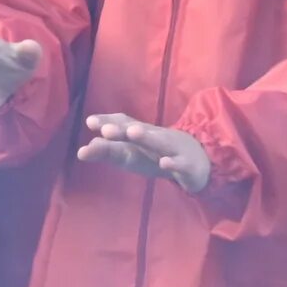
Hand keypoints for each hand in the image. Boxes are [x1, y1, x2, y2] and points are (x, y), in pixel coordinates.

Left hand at [78, 113, 211, 192]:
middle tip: (106, 129)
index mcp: (139, 137)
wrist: (198, 158)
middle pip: (136, 134)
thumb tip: (88, 145)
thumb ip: (110, 149)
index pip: (122, 126)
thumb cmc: (157, 153)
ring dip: (146, 137)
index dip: (108, 123)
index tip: (90, 122)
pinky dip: (173, 163)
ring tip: (132, 133)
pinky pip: (180, 164)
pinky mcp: (187, 165)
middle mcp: (154, 139)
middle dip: (122, 131)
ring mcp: (172, 150)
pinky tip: (163, 163)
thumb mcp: (133, 151)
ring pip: (159, 142)